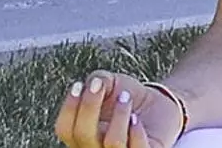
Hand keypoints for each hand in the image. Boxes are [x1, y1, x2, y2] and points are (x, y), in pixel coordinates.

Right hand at [54, 70, 184, 147]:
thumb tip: (96, 83)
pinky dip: (137, 131)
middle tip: (101, 84)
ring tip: (125, 97)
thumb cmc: (125, 97)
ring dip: (119, 114)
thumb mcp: (108, 83)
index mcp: (81, 135)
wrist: (156, 105)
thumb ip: (98, 80)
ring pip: (113, 142)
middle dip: (90, 105)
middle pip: (83, 134)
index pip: (64, 129)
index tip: (80, 84)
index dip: (69, 107)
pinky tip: (136, 118)